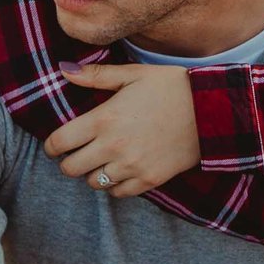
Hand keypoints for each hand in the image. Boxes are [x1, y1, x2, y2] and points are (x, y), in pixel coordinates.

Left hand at [44, 63, 201, 197]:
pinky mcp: (149, 179)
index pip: (59, 142)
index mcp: (104, 119)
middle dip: (69, 160)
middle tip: (78, 152)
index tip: (56, 144)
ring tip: (102, 160)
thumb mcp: (132, 74)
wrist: (211, 109)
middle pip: (70, 168)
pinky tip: (121, 169)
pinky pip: (118, 193)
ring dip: (93, 172)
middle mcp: (113, 147)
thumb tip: (63, 70)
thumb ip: (95, 76)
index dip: (52, 145)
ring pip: (93, 183)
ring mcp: (132, 166)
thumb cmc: (171, 86)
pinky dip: (115, 185)